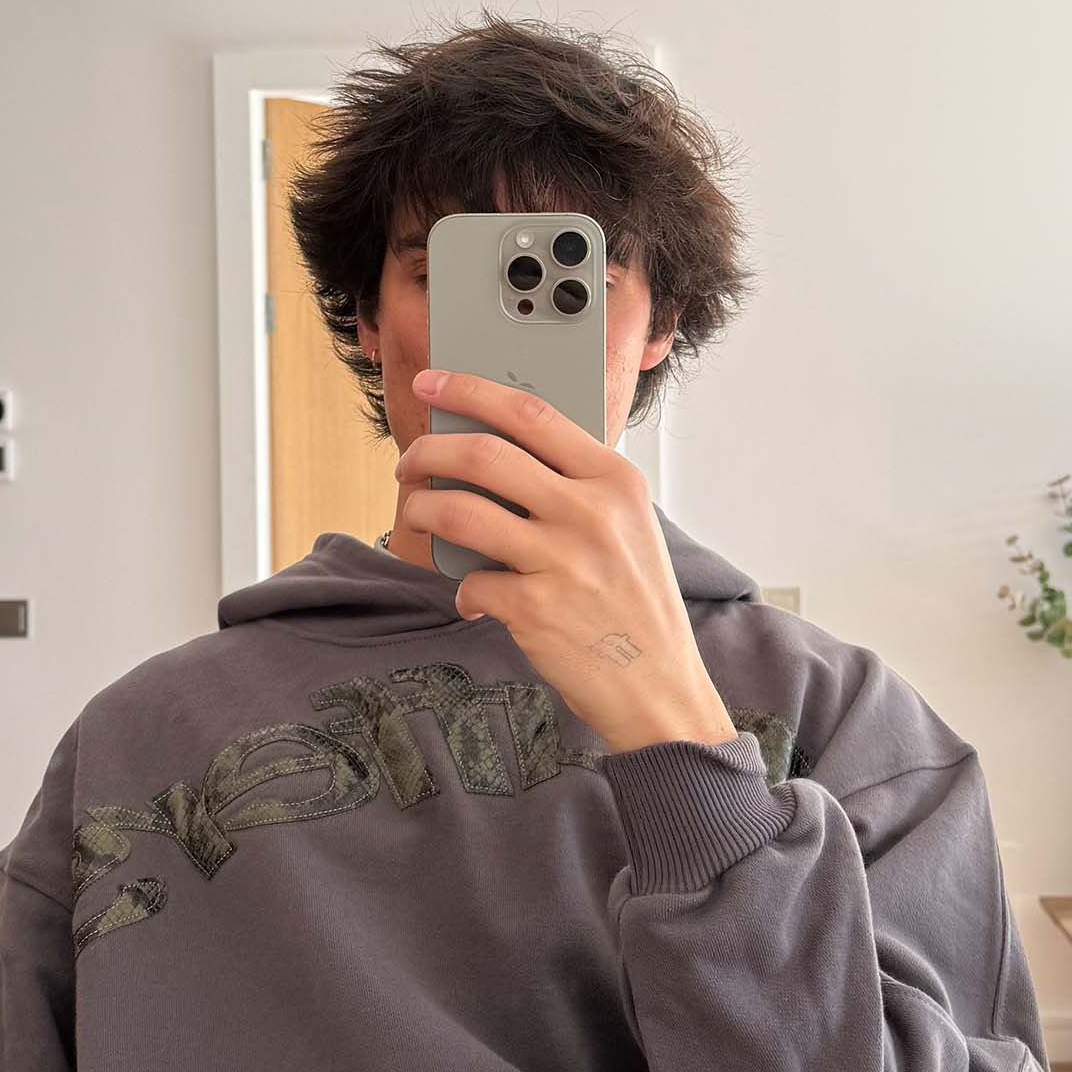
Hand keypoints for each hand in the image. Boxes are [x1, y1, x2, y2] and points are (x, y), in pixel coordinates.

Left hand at [394, 365, 741, 755]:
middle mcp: (591, 513)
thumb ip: (575, 487)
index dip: (471, 390)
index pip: (531, 413)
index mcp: (615, 481)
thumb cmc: (637, 606)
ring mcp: (563, 561)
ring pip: (460, 511)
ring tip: (419, 516)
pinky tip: (475, 597)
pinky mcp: (536, 609)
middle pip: (484, 453)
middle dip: (429, 450)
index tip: (435, 383)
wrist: (661, 688)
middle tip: (409, 462)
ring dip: (423, 510)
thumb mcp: (629, 527)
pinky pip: (469, 581)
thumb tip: (494, 451)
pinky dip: (462, 588)